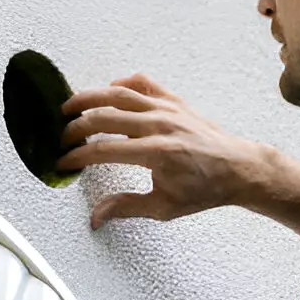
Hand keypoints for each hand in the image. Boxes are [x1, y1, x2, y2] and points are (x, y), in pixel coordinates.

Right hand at [56, 74, 265, 228]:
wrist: (239, 169)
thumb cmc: (206, 189)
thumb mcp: (164, 207)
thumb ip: (126, 207)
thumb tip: (95, 216)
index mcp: (155, 153)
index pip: (102, 150)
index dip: (76, 156)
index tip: (63, 162)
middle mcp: (159, 125)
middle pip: (104, 117)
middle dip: (75, 127)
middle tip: (60, 136)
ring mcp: (167, 109)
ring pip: (119, 94)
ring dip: (90, 97)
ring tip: (69, 106)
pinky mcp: (175, 102)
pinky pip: (144, 83)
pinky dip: (123, 83)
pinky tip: (110, 90)